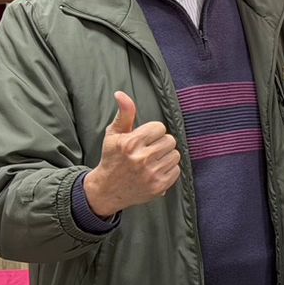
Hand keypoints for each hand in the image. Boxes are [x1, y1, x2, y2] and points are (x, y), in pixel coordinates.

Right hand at [82, 91, 181, 216]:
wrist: (107, 190)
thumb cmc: (112, 158)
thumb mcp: (114, 134)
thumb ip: (124, 113)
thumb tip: (121, 94)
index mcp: (131, 144)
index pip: (159, 127)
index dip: (152, 132)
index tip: (143, 139)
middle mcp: (142, 159)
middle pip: (170, 140)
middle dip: (160, 143)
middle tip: (148, 150)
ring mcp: (151, 174)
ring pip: (175, 155)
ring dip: (165, 156)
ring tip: (152, 161)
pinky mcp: (159, 187)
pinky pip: (176, 170)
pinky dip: (168, 170)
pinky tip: (155, 171)